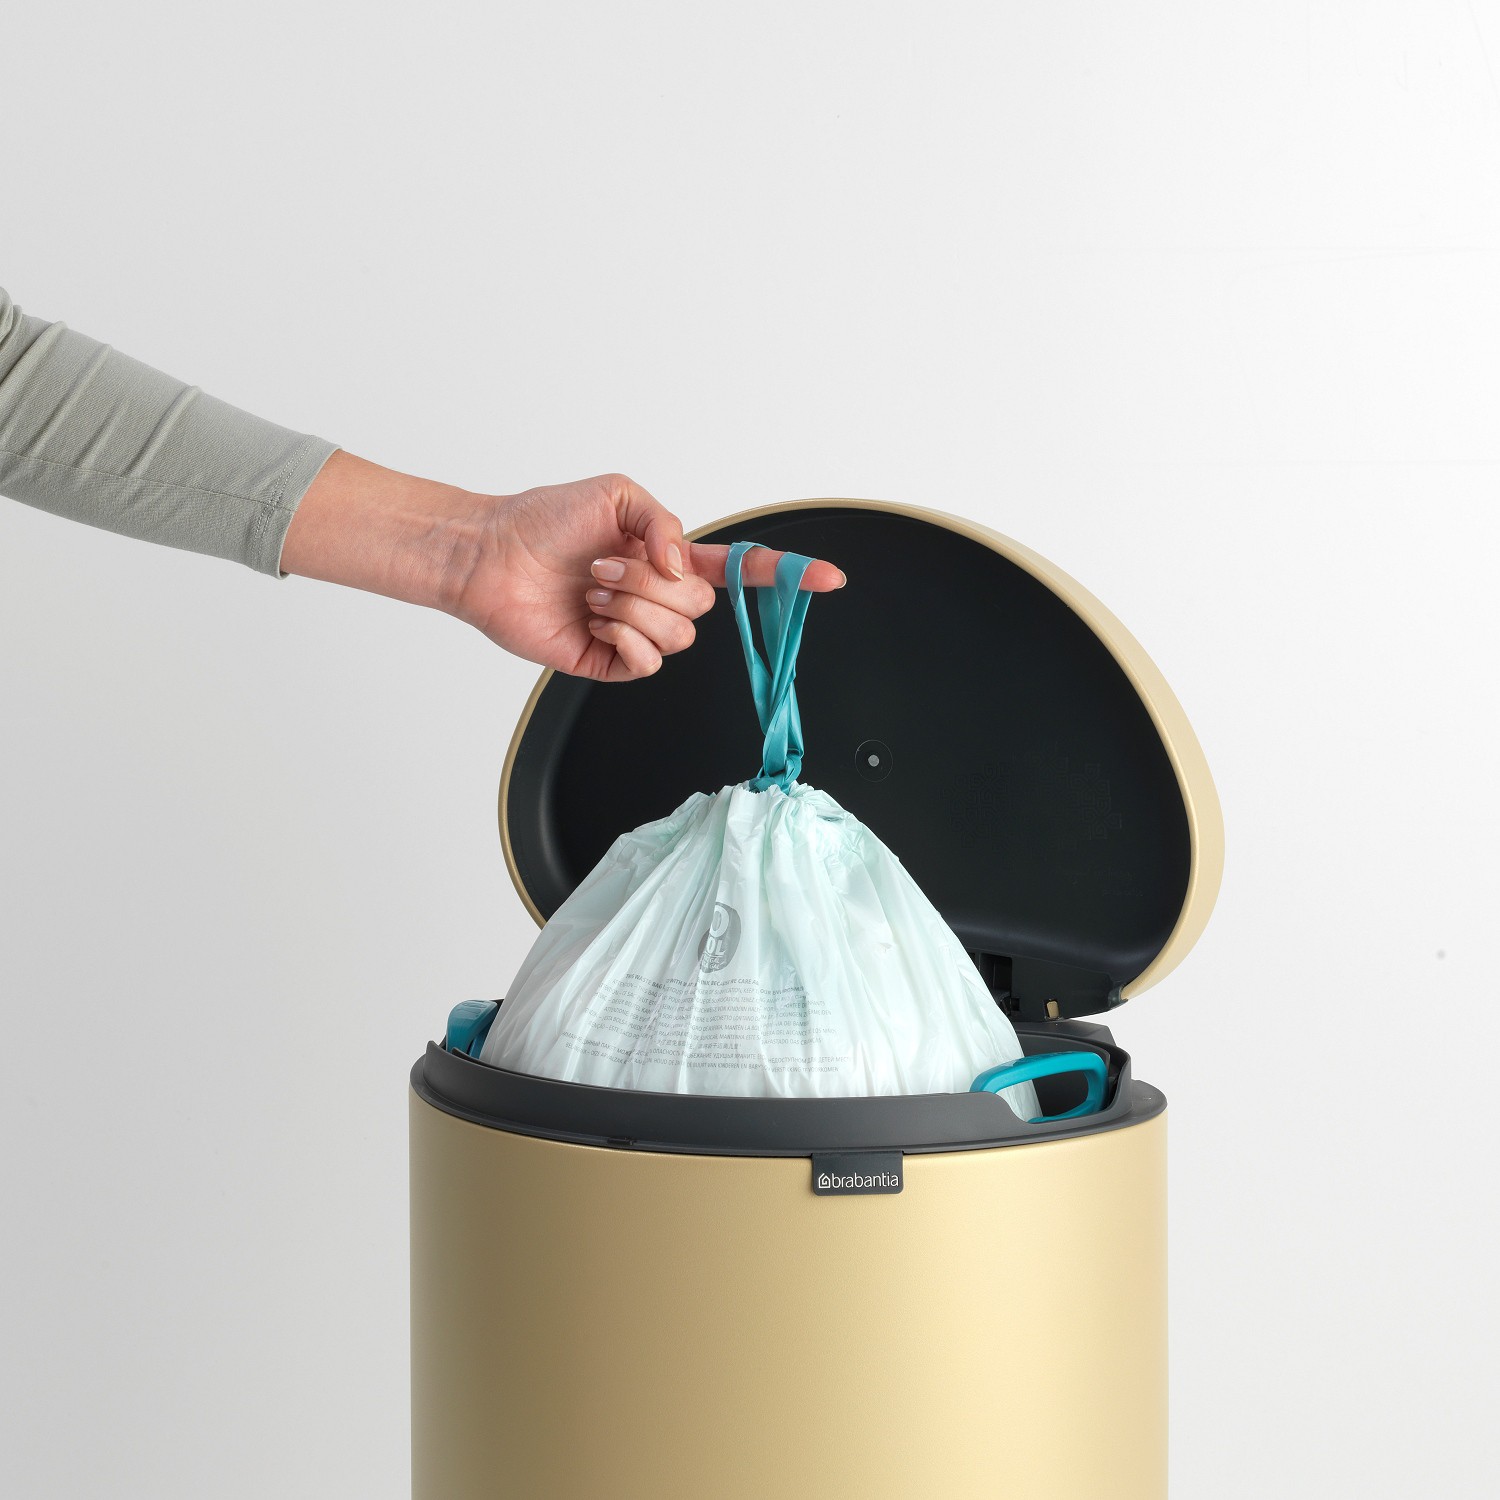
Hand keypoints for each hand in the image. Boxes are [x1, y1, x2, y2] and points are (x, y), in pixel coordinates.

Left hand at [280, 455, 845, 680]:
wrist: (493, 556)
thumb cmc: (544, 519)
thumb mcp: (616, 492)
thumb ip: (666, 522)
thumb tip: (683, 565)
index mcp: (670, 557)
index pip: (742, 571)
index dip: (787, 575)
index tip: (829, 578)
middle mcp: (659, 596)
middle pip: (704, 605)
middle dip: (655, 581)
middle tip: (608, 564)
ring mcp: (638, 632)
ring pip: (678, 634)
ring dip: (632, 605)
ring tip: (593, 589)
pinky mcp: (612, 662)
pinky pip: (648, 662)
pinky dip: (624, 637)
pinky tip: (595, 620)